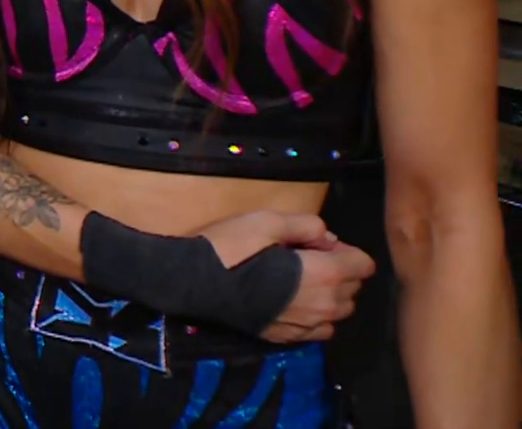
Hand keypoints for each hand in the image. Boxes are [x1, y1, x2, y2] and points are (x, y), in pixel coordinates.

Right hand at [196, 210, 375, 342]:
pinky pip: (320, 330)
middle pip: (353, 288)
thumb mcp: (267, 220)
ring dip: (329, 294)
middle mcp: (325, 304)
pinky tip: (291, 302)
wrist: (194, 283)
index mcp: (326, 274)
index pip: (364, 264)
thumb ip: (306, 224)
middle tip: (302, 257)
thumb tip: (326, 236)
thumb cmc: (231, 246)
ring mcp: (307, 325)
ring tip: (298, 281)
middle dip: (338, 270)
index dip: (344, 249)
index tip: (315, 243)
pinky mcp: (288, 337)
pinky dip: (315, 316)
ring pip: (339, 311)